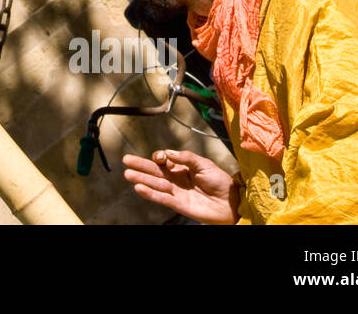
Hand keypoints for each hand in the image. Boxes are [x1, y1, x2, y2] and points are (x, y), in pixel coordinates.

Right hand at [122, 148, 239, 224]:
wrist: (231, 202)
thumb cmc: (220, 181)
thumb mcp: (204, 164)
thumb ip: (186, 158)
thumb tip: (168, 152)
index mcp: (182, 167)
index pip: (164, 161)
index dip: (159, 157)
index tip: (160, 157)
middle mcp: (176, 179)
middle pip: (154, 171)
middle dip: (140, 165)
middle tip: (126, 160)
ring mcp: (176, 192)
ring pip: (155, 184)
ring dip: (141, 179)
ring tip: (128, 174)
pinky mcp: (178, 204)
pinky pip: (161, 198)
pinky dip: (150, 193)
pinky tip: (139, 188)